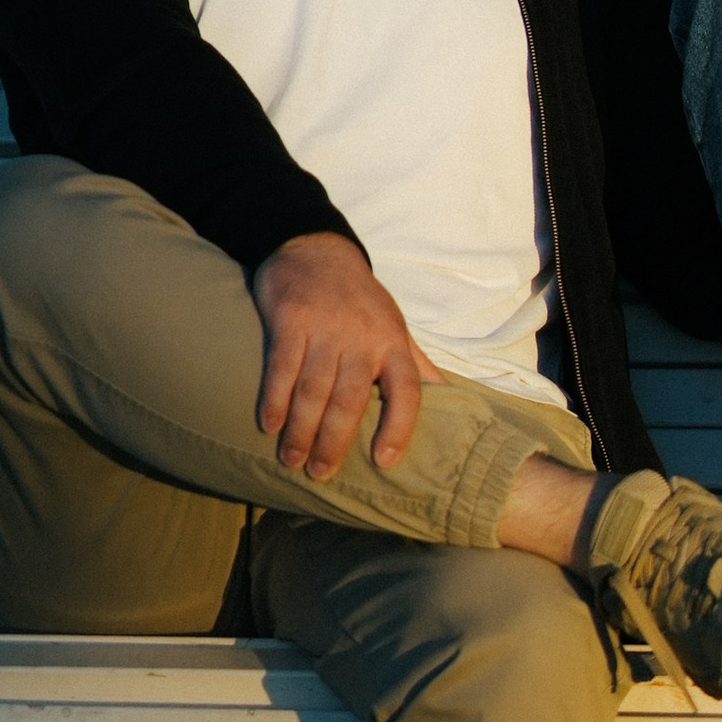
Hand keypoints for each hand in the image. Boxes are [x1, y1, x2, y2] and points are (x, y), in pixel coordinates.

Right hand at [252, 232, 443, 481]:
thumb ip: (417, 366)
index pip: (407, 389)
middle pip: (351, 398)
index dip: (399, 427)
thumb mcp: (394, 327)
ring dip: (302, 429)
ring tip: (292, 460)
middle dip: (334, 440)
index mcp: (393, 342)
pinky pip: (283, 365)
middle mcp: (362, 336)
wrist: (317, 248)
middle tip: (321, 473)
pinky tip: (269, 424)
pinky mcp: (291, 318)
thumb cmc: (361, 301)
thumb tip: (453, 401)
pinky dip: (275, 397)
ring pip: (314, 388)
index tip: (385, 462)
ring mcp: (325, 327)